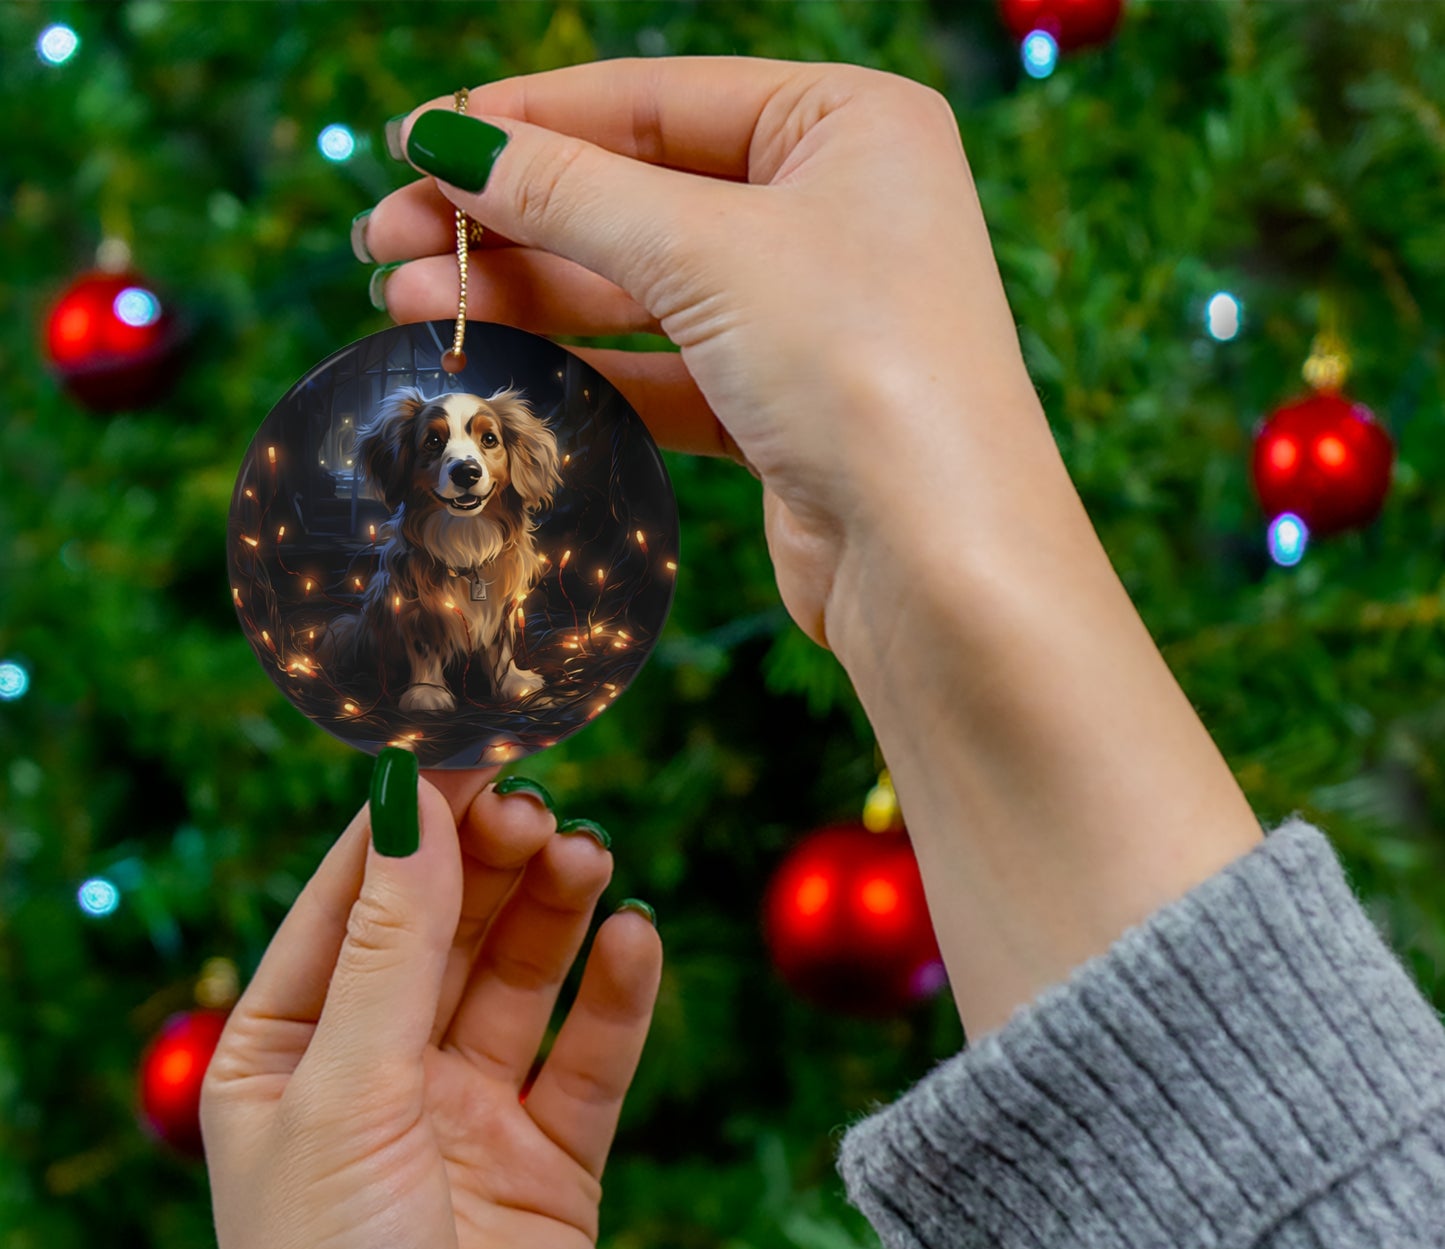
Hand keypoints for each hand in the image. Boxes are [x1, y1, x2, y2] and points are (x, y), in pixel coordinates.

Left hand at [201, 767, 661, 1248]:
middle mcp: (379, 1072)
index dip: (411, 819)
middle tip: (538, 804)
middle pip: (446, 926)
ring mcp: (468, 1114)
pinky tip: (635, 940)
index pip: (353, 899)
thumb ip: (391, 945)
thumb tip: (412, 797)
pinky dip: (617, 995)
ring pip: (521, 977)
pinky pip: (591, 1056)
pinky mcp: (552, 1160)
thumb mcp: (346, 1096)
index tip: (469, 739)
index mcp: (288, 1052)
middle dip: (490, 861)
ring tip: (588, 857)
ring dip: (555, 911)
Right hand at [361, 56, 1057, 658]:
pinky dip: (583, 368)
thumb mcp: (707, 251)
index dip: (526, 120)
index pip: (655, 100)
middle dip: (508, 218)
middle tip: (385, 240)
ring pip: (641, 288)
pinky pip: (664, 369)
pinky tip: (495, 364)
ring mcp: (810, 314)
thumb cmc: (860, 367)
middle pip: (637, 194)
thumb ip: (572, 193)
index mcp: (847, 124)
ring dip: (527, 295)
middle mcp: (834, 209)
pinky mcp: (783, 408)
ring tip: (406, 304)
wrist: (938, 560)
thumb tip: (449, 141)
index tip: (414, 142)